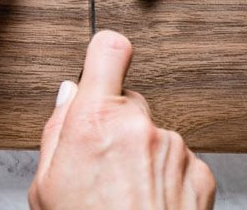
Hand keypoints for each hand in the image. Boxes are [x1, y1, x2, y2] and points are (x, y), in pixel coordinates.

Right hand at [30, 31, 215, 209]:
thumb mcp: (45, 187)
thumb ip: (56, 132)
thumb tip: (69, 96)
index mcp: (93, 122)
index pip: (109, 50)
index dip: (106, 52)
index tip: (105, 56)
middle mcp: (139, 127)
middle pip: (127, 100)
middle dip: (116, 122)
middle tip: (101, 162)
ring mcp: (175, 149)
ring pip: (154, 133)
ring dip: (142, 154)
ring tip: (125, 194)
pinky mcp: (201, 174)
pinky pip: (179, 161)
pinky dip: (167, 178)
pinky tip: (148, 204)